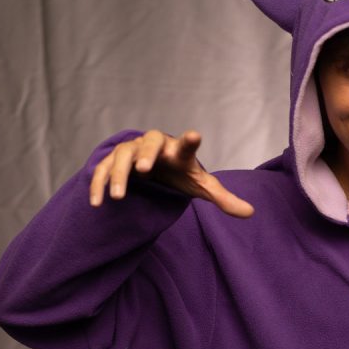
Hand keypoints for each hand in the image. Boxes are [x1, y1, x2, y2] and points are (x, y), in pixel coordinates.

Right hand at [89, 129, 254, 216]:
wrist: (157, 166)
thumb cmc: (181, 174)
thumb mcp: (201, 186)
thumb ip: (223, 198)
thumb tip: (251, 213)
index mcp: (178, 152)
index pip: (186, 145)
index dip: (189, 141)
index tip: (195, 135)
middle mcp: (155, 146)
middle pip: (149, 143)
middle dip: (145, 155)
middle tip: (143, 170)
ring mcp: (132, 151)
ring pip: (122, 157)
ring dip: (119, 176)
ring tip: (118, 198)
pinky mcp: (115, 161)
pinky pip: (103, 169)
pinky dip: (99, 184)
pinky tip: (97, 203)